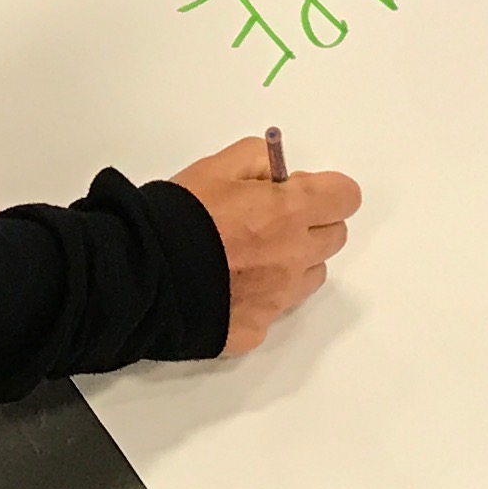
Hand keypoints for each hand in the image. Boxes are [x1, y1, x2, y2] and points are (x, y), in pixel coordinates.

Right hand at [169, 137, 363, 355]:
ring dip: (293, 263)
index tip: (299, 192)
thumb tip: (282, 174)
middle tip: (270, 221)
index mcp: (290, 212)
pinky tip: (227, 287)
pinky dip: (259, 297)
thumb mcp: (217, 166)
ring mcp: (278, 298)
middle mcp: (294, 257)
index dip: (326, 191)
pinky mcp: (255, 329)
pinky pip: (273, 310)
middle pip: (333, 237)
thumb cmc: (177, 217)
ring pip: (309, 276)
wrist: (141, 276)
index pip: (346, 197)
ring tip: (249, 256)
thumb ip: (260, 160)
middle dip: (311, 224)